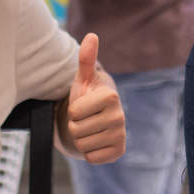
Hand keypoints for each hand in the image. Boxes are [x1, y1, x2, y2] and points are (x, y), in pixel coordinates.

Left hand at [67, 33, 124, 163]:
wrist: (97, 119)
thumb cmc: (87, 97)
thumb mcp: (83, 79)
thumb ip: (85, 59)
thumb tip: (91, 36)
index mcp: (111, 96)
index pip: (75, 113)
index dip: (73, 111)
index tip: (82, 106)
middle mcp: (120, 116)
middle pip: (77, 130)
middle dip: (75, 126)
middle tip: (85, 119)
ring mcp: (121, 136)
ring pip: (82, 145)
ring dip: (81, 139)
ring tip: (90, 129)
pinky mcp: (118, 152)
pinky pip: (91, 158)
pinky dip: (89, 152)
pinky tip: (96, 141)